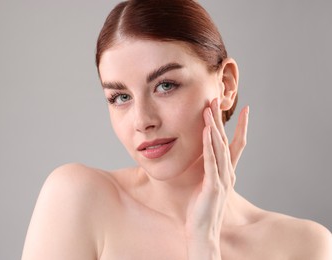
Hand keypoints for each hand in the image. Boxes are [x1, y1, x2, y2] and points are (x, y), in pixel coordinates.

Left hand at [185, 98, 248, 258]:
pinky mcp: (213, 186)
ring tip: (210, 110)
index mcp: (226, 171)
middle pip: (226, 140)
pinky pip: (211, 161)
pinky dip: (208, 146)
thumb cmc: (200, 208)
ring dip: (214, 128)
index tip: (244, 109)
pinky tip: (205, 132)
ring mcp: (222, 179)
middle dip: (221, 120)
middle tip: (217, 100)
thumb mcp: (204, 184)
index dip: (240, 127)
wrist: (203, 230)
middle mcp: (227, 173)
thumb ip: (206, 170)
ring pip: (220, 148)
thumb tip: (201, 156)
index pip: (236, 144)